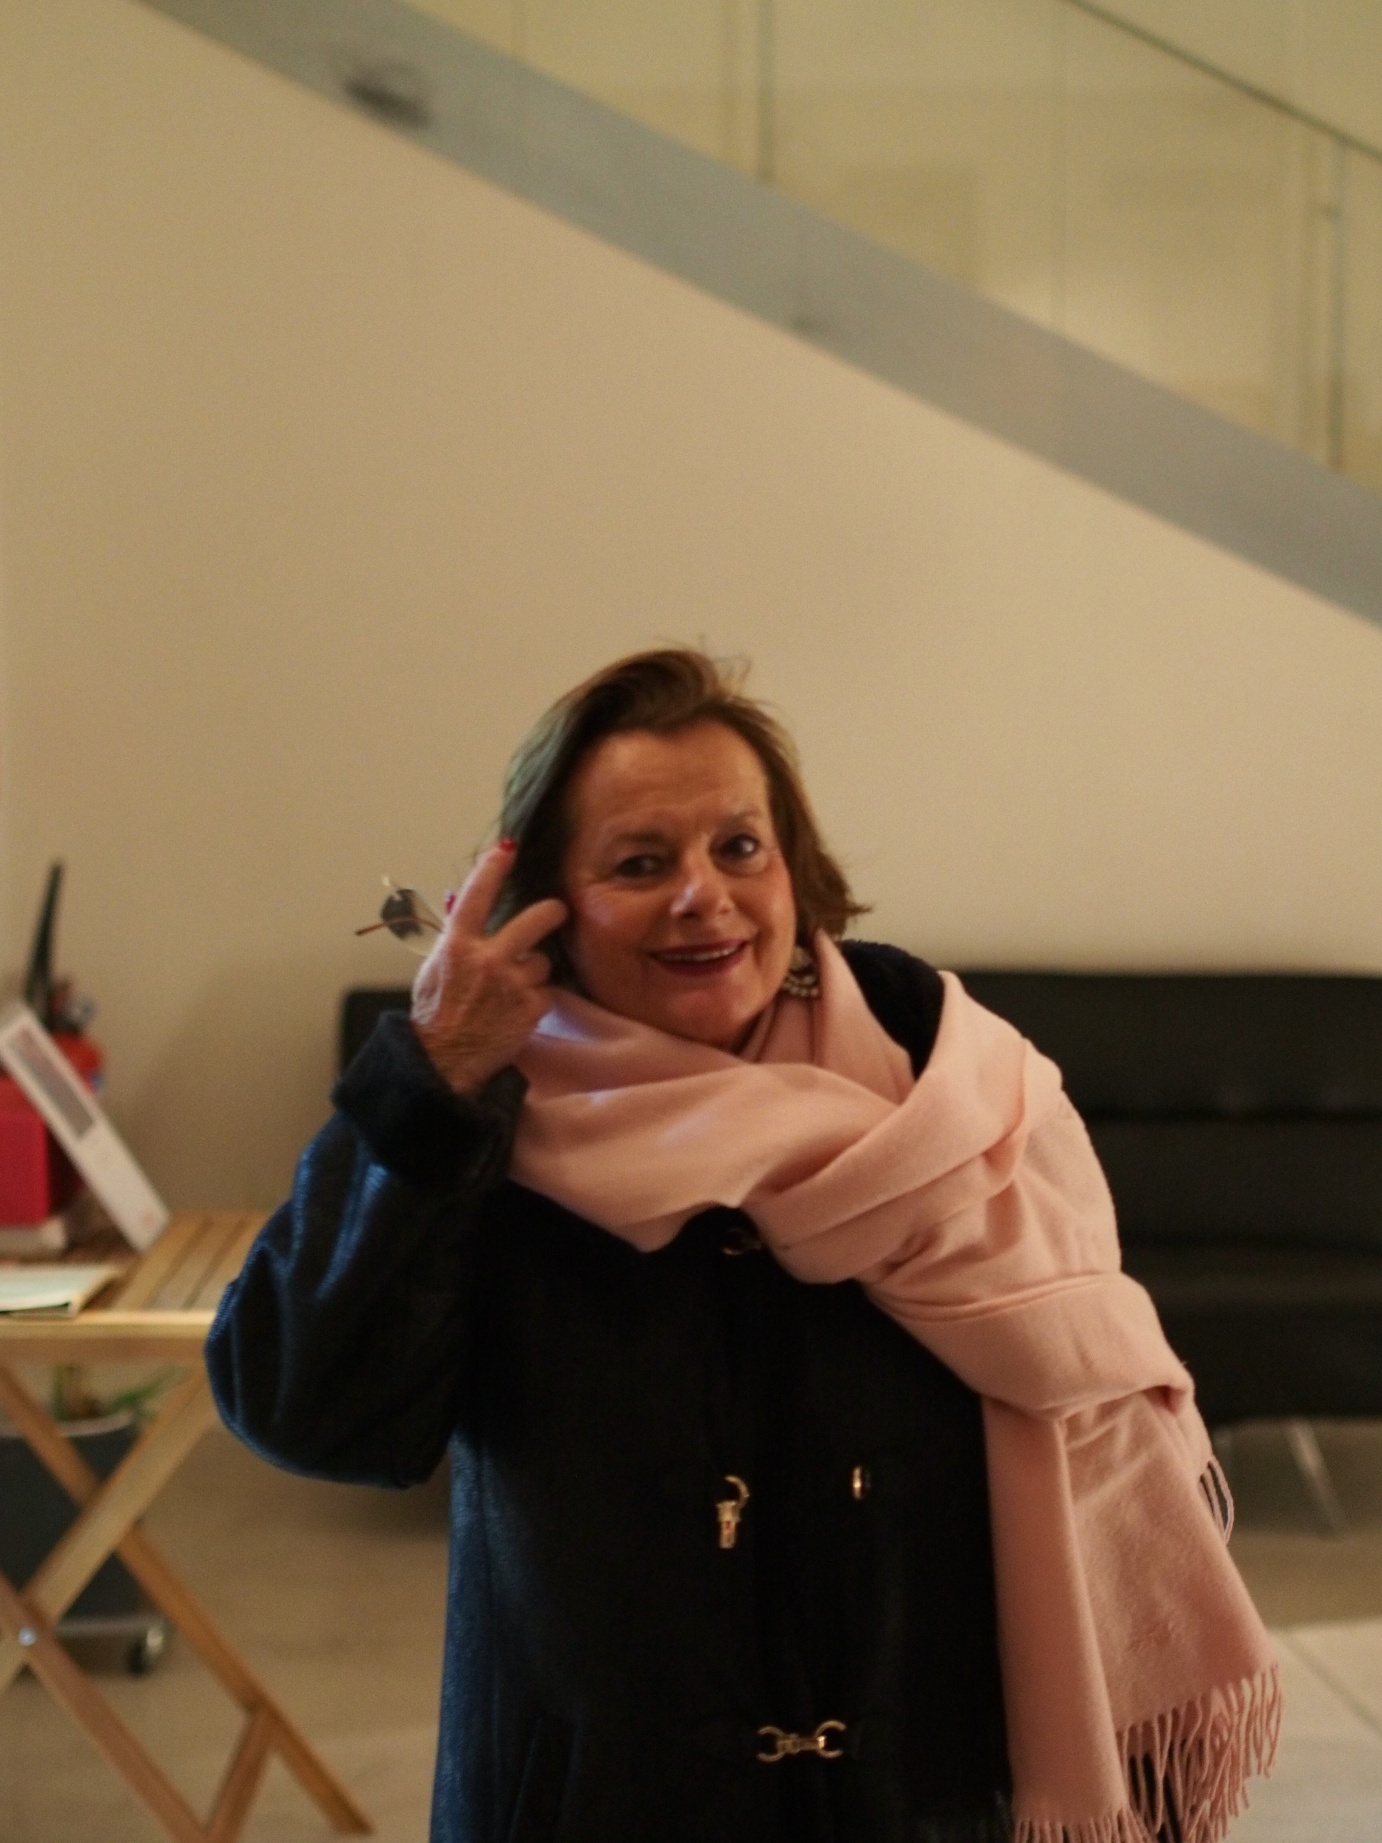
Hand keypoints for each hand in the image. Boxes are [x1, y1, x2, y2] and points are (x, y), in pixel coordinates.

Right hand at [410, 844, 567, 1094]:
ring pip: (542, 960)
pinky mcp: (530, 1008)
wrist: (443, 1062)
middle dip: (552, 912)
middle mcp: (487, 959)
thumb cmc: (435, 1015)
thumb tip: (460, 905)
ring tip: (515, 987)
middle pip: (535, 919)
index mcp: (456, 945)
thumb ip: (455, 938)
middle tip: (557, 912)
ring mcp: (512, 983)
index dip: (493, 868)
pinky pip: (546, 990)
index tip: (508, 848)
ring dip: (535, 970)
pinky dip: (537, 998)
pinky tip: (519, 1009)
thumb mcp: (435, 968)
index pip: (477, 895)